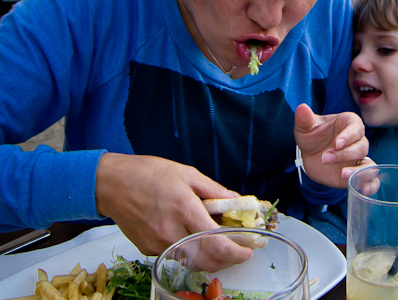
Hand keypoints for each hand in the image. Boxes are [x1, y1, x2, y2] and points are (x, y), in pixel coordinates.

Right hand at [95, 153, 253, 264]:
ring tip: (220, 244)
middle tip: (237, 249)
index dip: (235, 251)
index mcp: (184, 208)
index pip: (215, 242)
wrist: (112, 183)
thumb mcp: (187, 173)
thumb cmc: (148, 173)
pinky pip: (176, 256)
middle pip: (206, 259)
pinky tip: (196, 239)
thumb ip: (214, 190)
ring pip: (191, 262)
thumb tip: (236, 200)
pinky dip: (191, 252)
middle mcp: (170, 230)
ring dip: (210, 258)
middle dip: (226, 259)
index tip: (247, 250)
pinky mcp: (148, 249)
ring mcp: (157, 243)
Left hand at [294, 103, 373, 188]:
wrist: (311, 155)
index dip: (348, 136)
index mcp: (349, 123)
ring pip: (368, 163)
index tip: (336, 143)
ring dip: (358, 171)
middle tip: (325, 158)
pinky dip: (371, 185)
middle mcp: (358, 140)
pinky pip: (371, 179)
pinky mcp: (357, 174)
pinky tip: (364, 190)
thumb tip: (301, 107)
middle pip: (361, 147)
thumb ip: (305, 118)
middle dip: (344, 154)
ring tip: (343, 175)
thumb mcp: (306, 127)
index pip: (356, 128)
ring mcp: (359, 158)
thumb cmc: (312, 136)